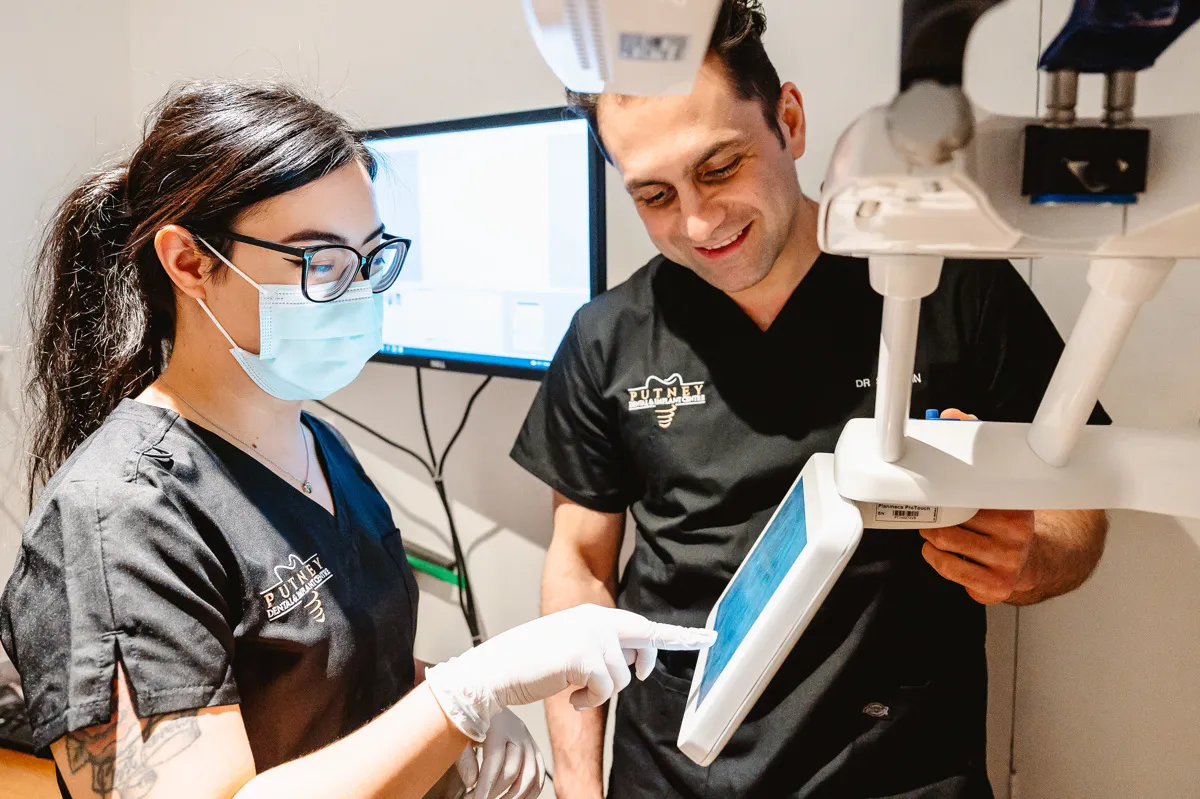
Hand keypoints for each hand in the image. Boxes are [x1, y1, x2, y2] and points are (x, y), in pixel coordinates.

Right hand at [425, 604, 714, 740]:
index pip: (640, 623)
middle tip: (637, 674)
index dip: (674, 634)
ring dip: (600, 691)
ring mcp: (592, 635)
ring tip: (574, 690)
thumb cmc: (532, 662)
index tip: (705, 638)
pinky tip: (570, 697)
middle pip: (643, 641)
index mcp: (594, 613)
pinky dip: (589, 700)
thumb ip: (602, 647)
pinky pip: (606, 689)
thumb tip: (634, 661)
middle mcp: (597, 618)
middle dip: (644, 663)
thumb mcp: (570, 646)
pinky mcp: (585, 655)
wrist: (499, 669)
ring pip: (622, 676)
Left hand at [455, 709, 544, 798]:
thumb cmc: (472, 717)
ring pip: (529, 776)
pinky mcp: (535, 749)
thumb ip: (464, 756)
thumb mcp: (462, 732)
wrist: (490, 697)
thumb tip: (472, 782)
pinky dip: (530, 792)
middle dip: (495, 792)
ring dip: (514, 795)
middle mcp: (517, 734)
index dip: (486, 785)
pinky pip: (539, 776)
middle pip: (512, 770)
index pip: (494, 761)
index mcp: (498, 727)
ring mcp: (529, 742)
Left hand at [919, 409, 1036, 603]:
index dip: (941, 492)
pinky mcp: (994, 588)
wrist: (1040, 559)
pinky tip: (942, 551)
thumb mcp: (1000, 483)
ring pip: (944, 547)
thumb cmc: (1011, 518)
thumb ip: (977, 447)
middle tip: (930, 511)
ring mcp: (1006, 565)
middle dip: (933, 517)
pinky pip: (949, 570)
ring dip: (931, 538)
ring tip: (935, 529)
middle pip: (949, 523)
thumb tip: (951, 417)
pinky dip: (937, 559)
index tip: (928, 487)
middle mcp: (1016, 537)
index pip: (967, 496)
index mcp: (1017, 507)